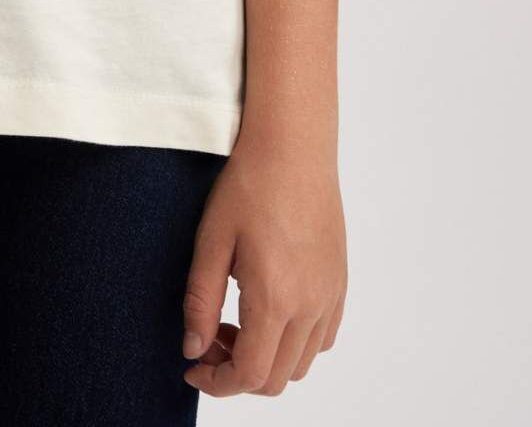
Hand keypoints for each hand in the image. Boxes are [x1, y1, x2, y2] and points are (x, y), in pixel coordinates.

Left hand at [181, 133, 346, 397]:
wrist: (292, 148)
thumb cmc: (248, 186)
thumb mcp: (210, 242)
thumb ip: (200, 303)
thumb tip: (193, 350)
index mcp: (275, 299)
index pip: (249, 374)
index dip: (217, 383)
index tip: (193, 368)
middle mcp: (310, 306)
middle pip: (275, 378)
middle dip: (236, 373)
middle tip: (208, 339)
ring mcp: (329, 296)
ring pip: (300, 363)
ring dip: (266, 359)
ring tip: (235, 322)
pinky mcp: (338, 283)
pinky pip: (322, 338)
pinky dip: (294, 343)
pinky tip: (268, 311)